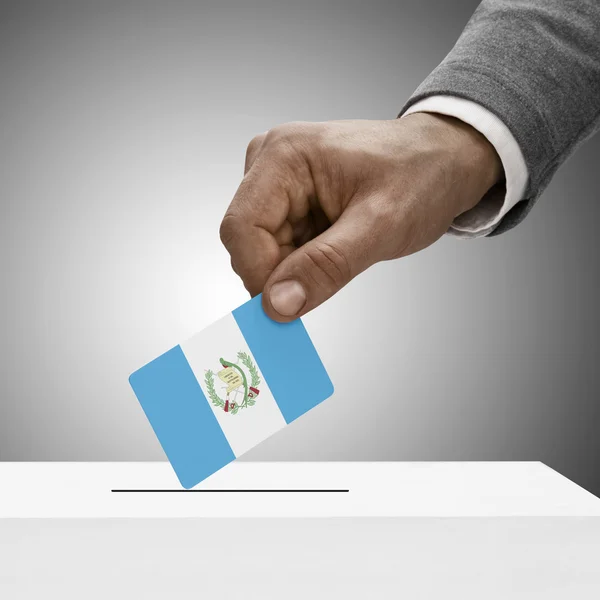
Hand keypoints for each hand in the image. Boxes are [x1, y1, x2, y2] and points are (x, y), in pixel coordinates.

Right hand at [220, 114, 501, 320]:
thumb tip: (276, 304)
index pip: (240, 228)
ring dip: (297, 268)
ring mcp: (277, 182)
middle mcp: (270, 164)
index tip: (290, 306)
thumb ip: (326, 265)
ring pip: (262, 250)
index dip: (260, 274)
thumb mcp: (380, 226)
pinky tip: (336, 247)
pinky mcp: (287, 200)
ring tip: (344, 250)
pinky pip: (278, 247)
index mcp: (284, 155)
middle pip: (248, 242)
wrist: (443, 161)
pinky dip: (303, 262)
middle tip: (332, 275)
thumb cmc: (421, 176)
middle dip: (283, 272)